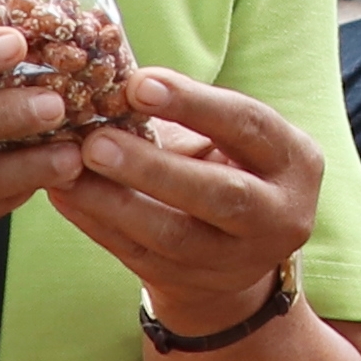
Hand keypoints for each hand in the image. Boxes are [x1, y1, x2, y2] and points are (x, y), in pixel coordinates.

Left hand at [48, 67, 328, 340]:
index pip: (248, 126)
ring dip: (114, 202)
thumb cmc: (227, 164)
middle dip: (154, 168)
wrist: (240, 249)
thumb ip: (182, 111)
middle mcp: (279, 215)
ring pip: (174, 236)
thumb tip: (111, 77)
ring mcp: (238, 259)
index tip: (137, 84)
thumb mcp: (228, 136)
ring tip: (66, 171)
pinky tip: (65, 197)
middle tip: (95, 142)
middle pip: (219, 194)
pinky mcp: (194, 283)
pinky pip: (139, 257)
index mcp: (294, 161)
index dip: (195, 104)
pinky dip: (97, 225)